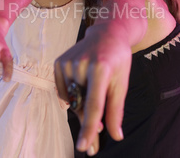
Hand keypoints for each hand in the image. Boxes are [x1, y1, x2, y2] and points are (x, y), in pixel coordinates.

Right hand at [54, 33, 130, 154]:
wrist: (106, 34)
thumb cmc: (117, 59)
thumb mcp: (121, 83)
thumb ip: (116, 110)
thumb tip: (117, 136)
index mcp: (101, 68)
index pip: (94, 104)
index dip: (89, 127)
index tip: (83, 146)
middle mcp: (81, 64)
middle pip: (81, 106)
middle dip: (88, 123)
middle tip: (95, 139)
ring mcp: (67, 63)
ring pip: (71, 101)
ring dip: (81, 107)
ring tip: (93, 92)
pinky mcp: (58, 62)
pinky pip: (63, 92)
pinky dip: (72, 96)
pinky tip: (81, 85)